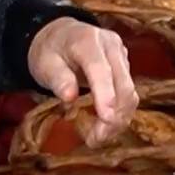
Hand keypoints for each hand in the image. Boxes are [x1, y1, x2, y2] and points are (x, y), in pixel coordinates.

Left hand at [27, 19, 138, 145]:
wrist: (61, 34)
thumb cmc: (50, 51)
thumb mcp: (44, 63)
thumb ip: (57, 78)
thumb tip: (70, 98)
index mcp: (87, 40)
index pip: (100, 68)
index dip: (105, 94)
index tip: (106, 118)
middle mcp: (110, 45)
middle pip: (122, 83)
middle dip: (113, 115)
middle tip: (95, 140)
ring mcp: (121, 55)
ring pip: (129, 91)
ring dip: (119, 118)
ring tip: (98, 138)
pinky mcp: (124, 66)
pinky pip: (128, 93)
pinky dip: (120, 113)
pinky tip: (106, 127)